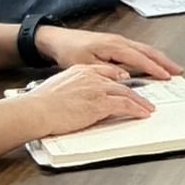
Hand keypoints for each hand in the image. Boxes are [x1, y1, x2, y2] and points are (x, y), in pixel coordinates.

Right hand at [9, 61, 156, 139]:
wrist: (36, 109)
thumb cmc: (40, 103)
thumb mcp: (58, 87)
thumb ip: (72, 88)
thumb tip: (76, 98)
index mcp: (80, 70)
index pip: (105, 71)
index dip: (118, 77)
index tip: (126, 81)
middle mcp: (92, 77)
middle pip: (120, 82)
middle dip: (135, 90)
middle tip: (143, 97)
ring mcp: (97, 89)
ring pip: (127, 93)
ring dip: (140, 102)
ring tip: (148, 108)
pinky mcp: (100, 104)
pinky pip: (125, 106)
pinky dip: (136, 110)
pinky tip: (142, 114)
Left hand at [37, 26, 181, 80]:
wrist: (57, 39)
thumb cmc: (69, 51)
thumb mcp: (86, 64)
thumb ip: (107, 71)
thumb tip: (126, 77)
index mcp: (113, 46)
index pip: (139, 58)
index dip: (154, 68)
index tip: (166, 76)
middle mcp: (119, 41)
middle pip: (147, 51)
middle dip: (164, 61)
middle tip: (178, 71)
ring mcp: (118, 41)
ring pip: (144, 49)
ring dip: (159, 58)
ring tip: (171, 67)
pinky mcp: (115, 43)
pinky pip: (138, 49)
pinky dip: (149, 55)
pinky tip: (153, 62)